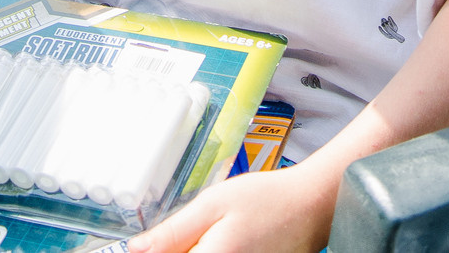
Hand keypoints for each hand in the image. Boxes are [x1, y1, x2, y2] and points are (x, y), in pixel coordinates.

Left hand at [125, 163, 336, 252]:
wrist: (312, 207)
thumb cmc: (268, 200)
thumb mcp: (213, 204)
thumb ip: (173, 232)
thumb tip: (137, 249)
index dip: (156, 252)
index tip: (152, 245)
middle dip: (179, 250)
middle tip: (182, 238)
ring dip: (196, 251)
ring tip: (207, 238)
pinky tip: (220, 244)